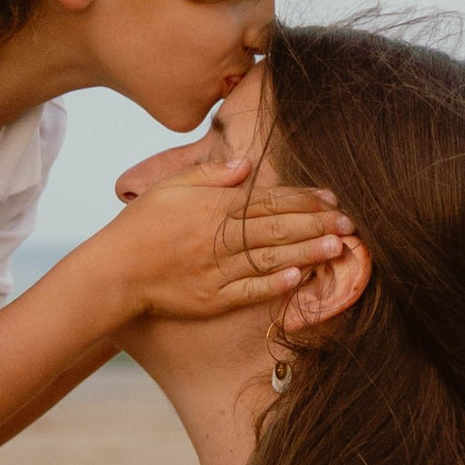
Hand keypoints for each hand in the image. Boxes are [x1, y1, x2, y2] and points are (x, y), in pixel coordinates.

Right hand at [92, 165, 349, 325]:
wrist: (114, 272)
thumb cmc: (140, 226)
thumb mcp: (170, 188)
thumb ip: (210, 175)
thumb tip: (246, 165)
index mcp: (212, 208)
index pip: (266, 201)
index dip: (302, 199)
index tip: (331, 198)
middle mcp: (217, 239)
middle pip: (276, 229)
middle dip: (315, 224)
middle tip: (350, 223)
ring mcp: (216, 271)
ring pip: (269, 259)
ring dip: (305, 252)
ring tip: (337, 248)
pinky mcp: (211, 299)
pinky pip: (248, 291)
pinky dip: (274, 286)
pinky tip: (299, 279)